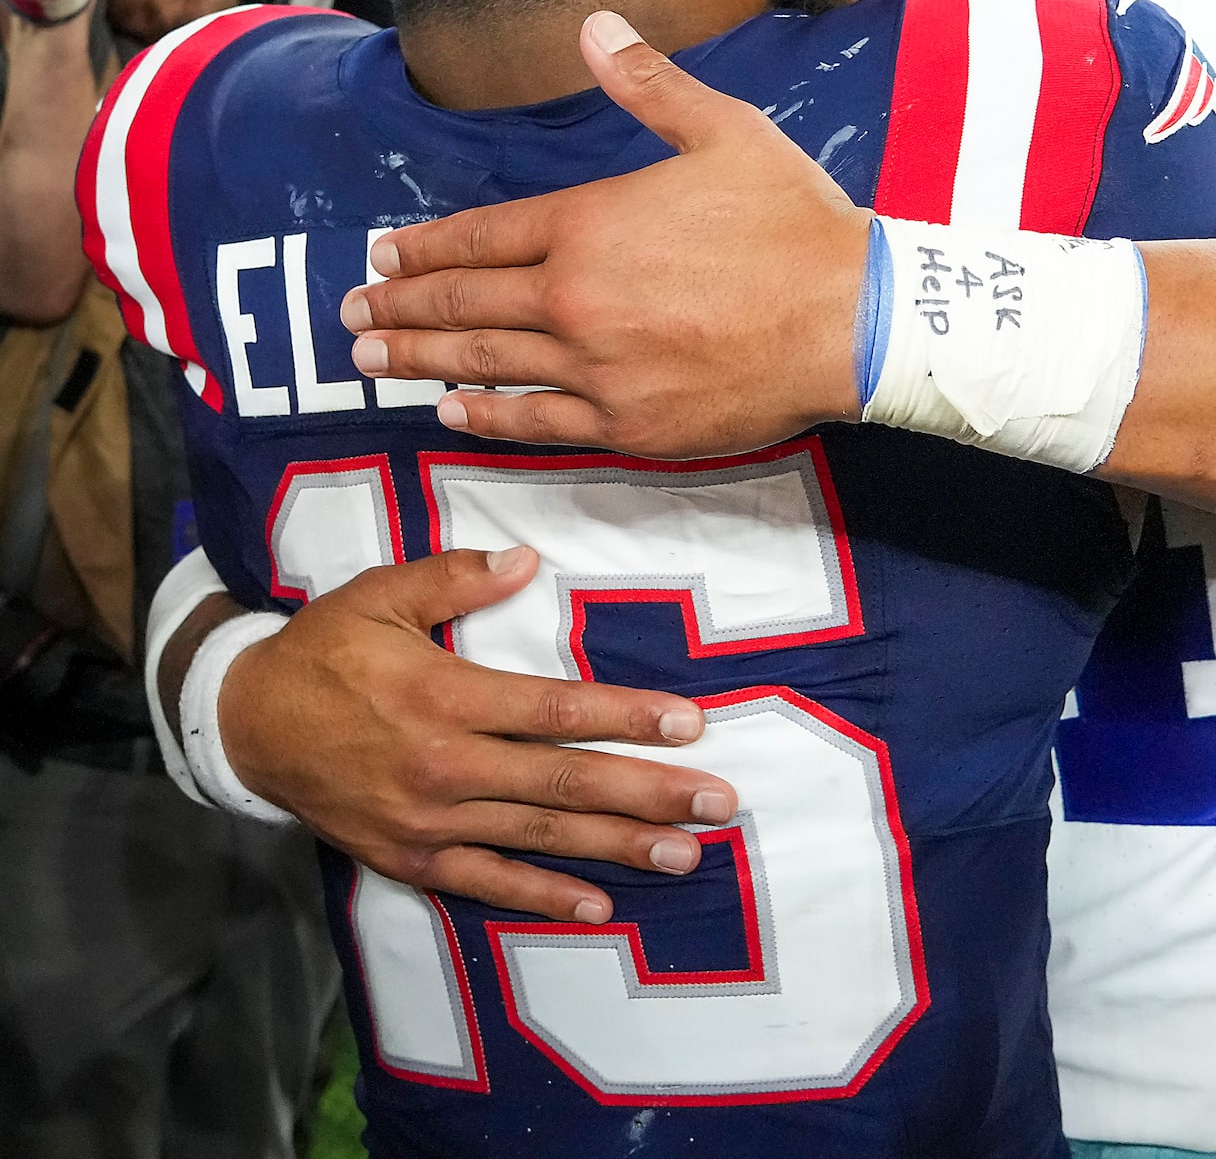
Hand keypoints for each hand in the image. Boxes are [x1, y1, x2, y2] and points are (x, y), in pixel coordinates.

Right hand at [219, 543, 740, 920]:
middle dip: (649, 795)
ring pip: (539, 839)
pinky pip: (486, 883)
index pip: (556, 710)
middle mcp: (446, 765)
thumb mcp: (380, 594)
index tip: (691, 723)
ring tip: (685, 856)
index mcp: (447, 696)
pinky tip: (600, 907)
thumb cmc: (323, 649)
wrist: (245, 723)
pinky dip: (543, 899)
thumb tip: (527, 561)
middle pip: (565, 784)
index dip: (627, 718)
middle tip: (718, 804)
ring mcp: (429, 820)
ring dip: (617, 848)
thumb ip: (455, 576)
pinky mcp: (410, 857)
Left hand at [341, 11, 867, 451]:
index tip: (386, 254)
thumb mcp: (724, 131)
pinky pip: (536, 421)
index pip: (482, 236)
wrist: (852, 319)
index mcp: (590, 223)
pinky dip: (485, 415)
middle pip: (463, 304)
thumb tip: (595, 25)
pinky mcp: (627, 423)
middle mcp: (575, 297)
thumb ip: (647, 84)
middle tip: (353, 310)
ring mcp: (596, 367)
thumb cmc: (792, 222)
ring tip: (369, 359)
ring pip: (484, 364)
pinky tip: (449, 411)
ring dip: (417, 361)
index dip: (426, 247)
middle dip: (399, 306)